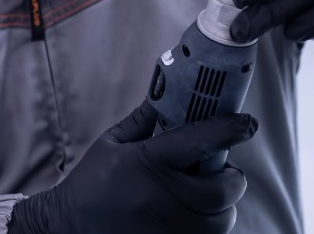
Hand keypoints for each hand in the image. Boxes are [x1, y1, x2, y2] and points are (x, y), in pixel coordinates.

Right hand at [8, 100, 257, 233]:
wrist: (65, 229)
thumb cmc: (91, 185)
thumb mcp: (112, 144)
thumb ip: (144, 120)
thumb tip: (171, 94)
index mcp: (149, 163)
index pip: (201, 140)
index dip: (230, 130)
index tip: (247, 124)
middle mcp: (162, 199)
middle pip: (223, 189)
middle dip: (231, 178)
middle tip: (222, 171)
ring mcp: (167, 230)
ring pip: (221, 221)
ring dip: (222, 207)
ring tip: (208, 197)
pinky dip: (208, 229)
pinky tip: (194, 218)